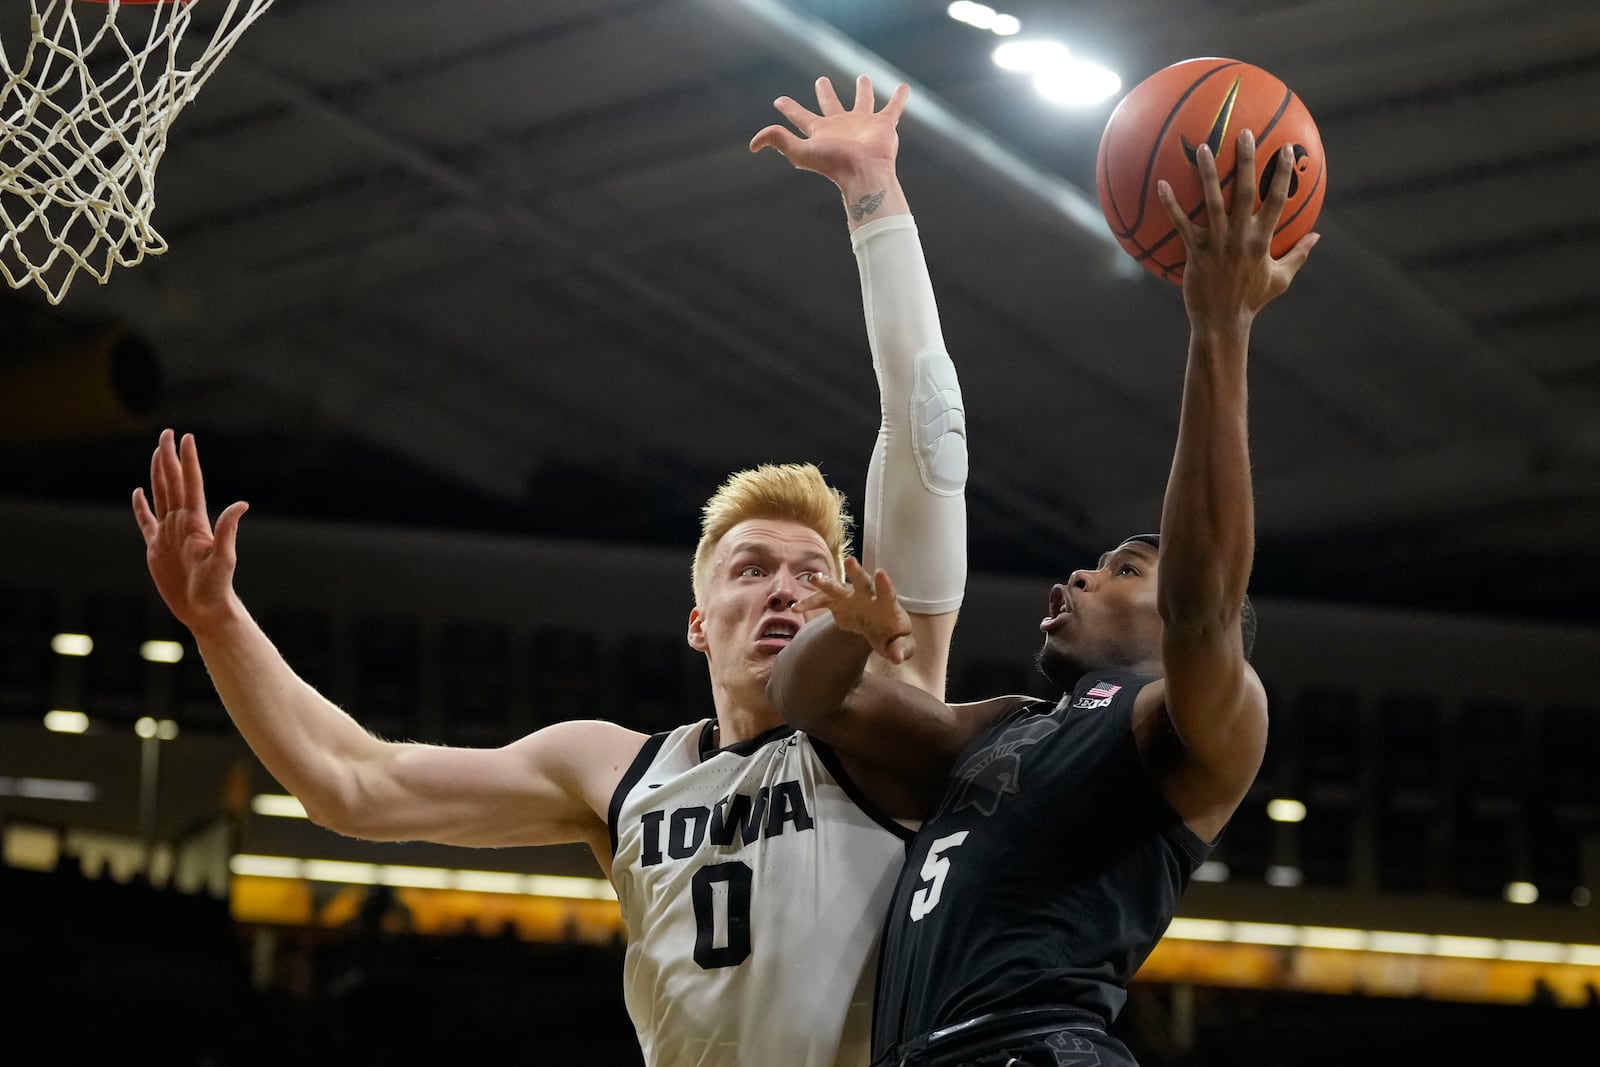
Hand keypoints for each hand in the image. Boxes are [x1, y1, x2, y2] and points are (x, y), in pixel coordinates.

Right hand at [131, 429, 248, 632]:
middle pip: (173, 483)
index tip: (187, 437)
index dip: (188, 460)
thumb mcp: (224, 558)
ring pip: (160, 496)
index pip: (191, 484)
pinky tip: (138, 492)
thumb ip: (228, 530)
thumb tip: (242, 504)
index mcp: (196, 522)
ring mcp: (168, 534)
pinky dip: (141, 507)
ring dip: (158, 474)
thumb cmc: (217, 587)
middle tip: (168, 433)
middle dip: (169, 458)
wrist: (204, 609)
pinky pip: (146, 522)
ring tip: (157, 452)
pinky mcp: (156, 548)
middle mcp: (182, 523)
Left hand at [750, 75, 908, 204]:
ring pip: (863, 102)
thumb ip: (778, 141)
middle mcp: (841, 126)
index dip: (789, 108)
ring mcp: (863, 124)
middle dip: (826, 92)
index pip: (800, 116)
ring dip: (863, 90)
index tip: (778, 101)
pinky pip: (893, 108)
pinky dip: (899, 98)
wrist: (864, 173)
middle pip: (831, 104)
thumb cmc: (833, 164)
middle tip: (821, 80)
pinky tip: (904, 87)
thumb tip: (753, 144)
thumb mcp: (800, 152)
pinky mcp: (883, 125)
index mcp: (821, 131)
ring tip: (863, 78)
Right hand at [796, 556, 916, 663]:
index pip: (887, 593)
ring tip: (814, 579)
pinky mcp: (837, 602)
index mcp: (887, 605)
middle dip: (856, 572)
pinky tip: (796, 609)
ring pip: (838, 587)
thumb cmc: (892, 636)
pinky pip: (821, 601)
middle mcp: (868, 596)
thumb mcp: (901, 645)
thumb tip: (897, 658)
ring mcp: (851, 597)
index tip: (880, 573)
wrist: (876, 629)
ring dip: (827, 582)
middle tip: (850, 561)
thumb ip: (901, 649)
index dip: (884, 584)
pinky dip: (809, 603)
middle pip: (863, 582)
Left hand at [1157, 129, 1318, 326]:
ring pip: (1212, 202)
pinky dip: (1171, 204)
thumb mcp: (1281, 279)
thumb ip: (1299, 254)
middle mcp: (1241, 237)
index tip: (1284, 148)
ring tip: (1203, 147)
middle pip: (1246, 192)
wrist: (1222, 323)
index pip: (1277, 200)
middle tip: (1244, 132)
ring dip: (1209, 174)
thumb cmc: (1251, 300)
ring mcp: (1217, 243)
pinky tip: (1161, 183)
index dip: (1281, 173)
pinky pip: (1181, 223)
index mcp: (1263, 240)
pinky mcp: (1195, 252)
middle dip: (1247, 161)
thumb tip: (1317, 237)